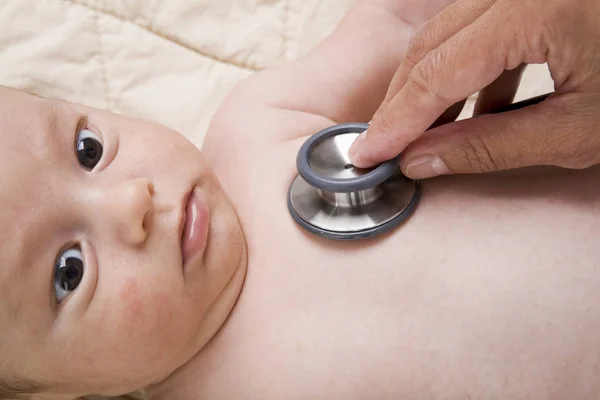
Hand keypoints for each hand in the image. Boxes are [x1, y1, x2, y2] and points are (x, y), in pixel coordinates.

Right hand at [348, 0, 599, 179]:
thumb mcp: (582, 130)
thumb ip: (490, 145)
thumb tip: (423, 159)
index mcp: (539, 8)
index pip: (438, 72)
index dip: (397, 119)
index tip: (369, 153)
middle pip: (432, 42)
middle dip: (402, 99)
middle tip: (382, 145)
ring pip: (452, 30)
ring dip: (430, 84)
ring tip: (421, 134)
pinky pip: (484, 24)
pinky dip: (469, 68)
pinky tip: (475, 108)